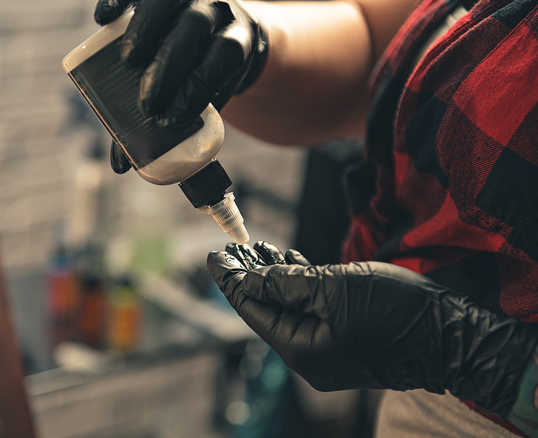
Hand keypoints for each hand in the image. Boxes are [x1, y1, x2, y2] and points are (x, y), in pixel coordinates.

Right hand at [94, 0, 268, 173]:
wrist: (219, 33)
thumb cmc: (202, 75)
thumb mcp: (200, 98)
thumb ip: (168, 124)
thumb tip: (123, 163)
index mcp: (235, 40)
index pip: (223, 57)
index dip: (199, 86)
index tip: (173, 117)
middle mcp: (216, 10)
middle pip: (194, 29)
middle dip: (169, 67)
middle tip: (147, 102)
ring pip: (167, 3)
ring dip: (145, 31)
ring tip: (127, 62)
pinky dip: (119, 1)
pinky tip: (103, 18)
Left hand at [208, 241, 537, 416]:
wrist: (453, 335)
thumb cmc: (397, 310)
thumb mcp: (335, 286)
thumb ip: (288, 283)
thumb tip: (250, 280)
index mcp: (300, 348)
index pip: (252, 309)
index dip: (231, 279)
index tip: (214, 255)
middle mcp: (308, 356)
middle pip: (267, 309)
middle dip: (249, 276)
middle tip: (232, 248)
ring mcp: (327, 352)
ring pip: (289, 309)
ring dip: (274, 277)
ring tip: (257, 248)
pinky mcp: (345, 341)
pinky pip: (311, 312)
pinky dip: (298, 287)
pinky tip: (290, 263)